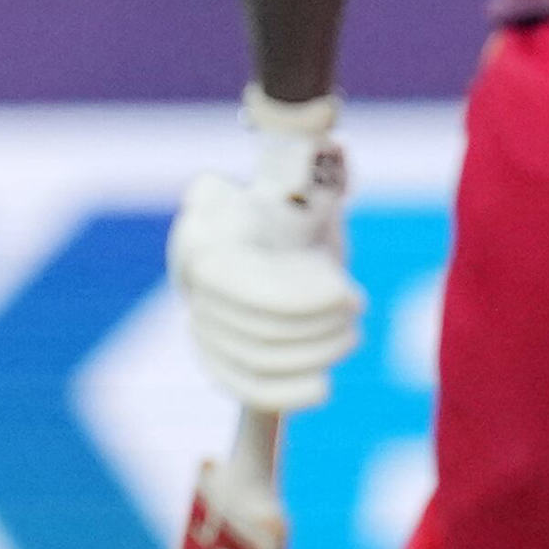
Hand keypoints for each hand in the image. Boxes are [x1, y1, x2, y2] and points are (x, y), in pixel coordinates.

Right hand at [168, 90, 362, 411]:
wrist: (271, 230)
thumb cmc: (293, 202)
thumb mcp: (300, 184)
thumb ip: (309, 171)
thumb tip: (336, 153)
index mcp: (204, 236)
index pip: (250, 292)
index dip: (305, 303)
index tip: (352, 294)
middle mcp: (191, 282)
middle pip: (255, 331)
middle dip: (318, 329)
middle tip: (356, 312)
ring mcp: (198, 322)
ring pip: (255, 361)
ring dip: (313, 355)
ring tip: (350, 335)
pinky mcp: (215, 357)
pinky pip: (245, 388)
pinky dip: (286, 394)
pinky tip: (323, 388)